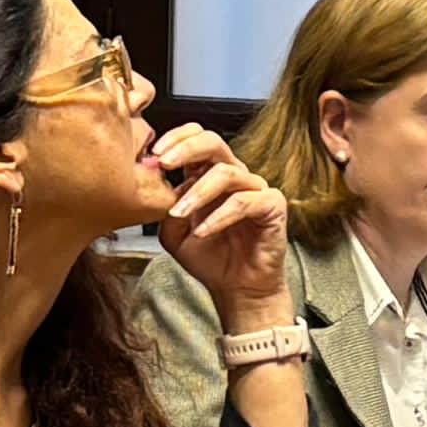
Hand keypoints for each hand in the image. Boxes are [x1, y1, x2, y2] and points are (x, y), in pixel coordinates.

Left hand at [148, 126, 293, 322]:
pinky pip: (244, 202)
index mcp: (208, 174)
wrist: (236, 288)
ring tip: (180, 213)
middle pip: (214, 143)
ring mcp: (255, 188)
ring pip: (226, 173)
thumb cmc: (210, 258)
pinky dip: (219, 216)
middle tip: (164, 162)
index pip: (196, 139)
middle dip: (186, 149)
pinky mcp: (272, 206)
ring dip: (198, 192)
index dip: (176, 138)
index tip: (154, 153)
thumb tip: (155, 184)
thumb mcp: (173, 234)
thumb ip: (165, 207)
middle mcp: (233, 175)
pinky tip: (203, 231)